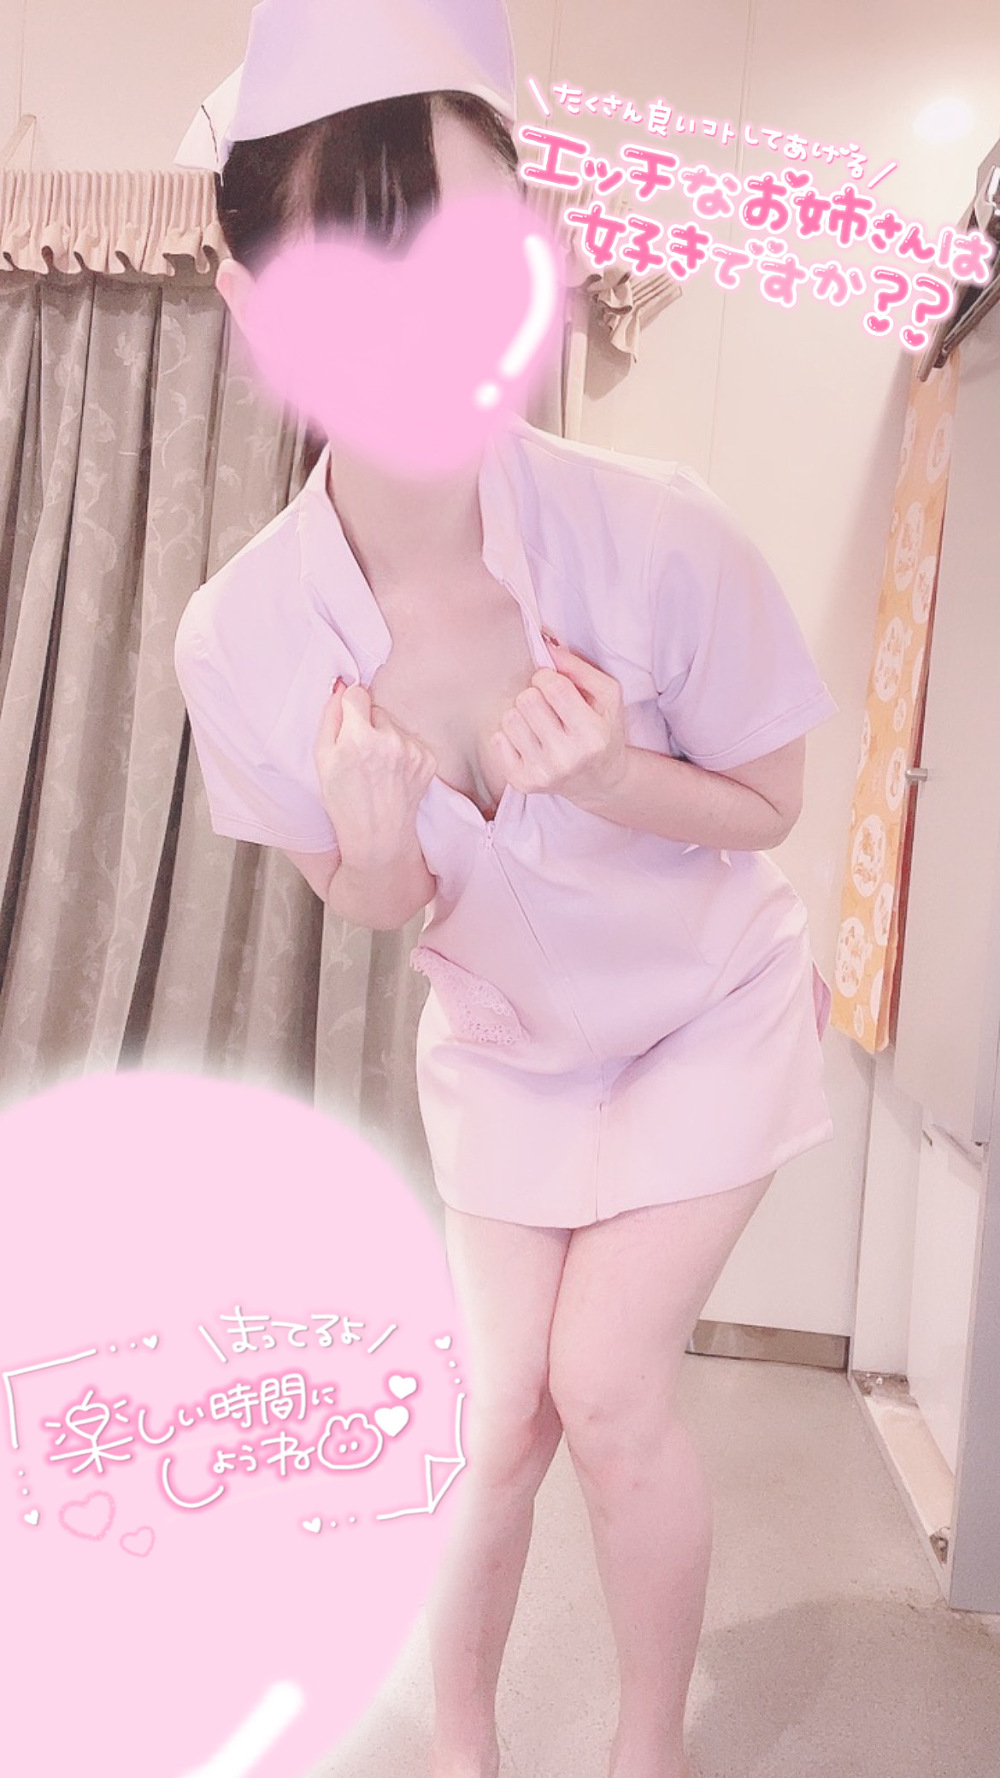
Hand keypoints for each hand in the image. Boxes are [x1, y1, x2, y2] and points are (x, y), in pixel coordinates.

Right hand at [314, 680, 436, 860]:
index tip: (348, 722)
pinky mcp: (428, 758)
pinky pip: (411, 740)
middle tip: (361, 754)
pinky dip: (404, 751)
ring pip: (395, 725)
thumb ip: (329, 718)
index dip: (350, 706)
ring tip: (379, 767)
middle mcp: (389, 740)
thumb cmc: (344, 801)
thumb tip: (341, 686)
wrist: (378, 836)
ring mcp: (412, 749)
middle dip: (368, 724)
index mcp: (358, 738)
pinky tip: (394, 773)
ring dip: (387, 737)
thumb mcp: (322, 759)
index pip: (358, 693)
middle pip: (377, 709)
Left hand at [489, 643, 629, 801]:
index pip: (553, 687)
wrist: (600, 781)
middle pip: (526, 701)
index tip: (553, 684)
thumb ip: (580, 668)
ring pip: (509, 719)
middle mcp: (566, 758)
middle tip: (547, 707)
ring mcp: (542, 773)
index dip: (547, 677)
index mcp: (591, 735)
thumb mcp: (607, 696)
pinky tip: (529, 741)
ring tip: (539, 725)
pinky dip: (510, 735)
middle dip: (534, 696)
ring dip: (522, 715)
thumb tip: (547, 648)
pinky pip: (497, 740)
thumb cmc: (603, 732)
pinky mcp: (523, 782)